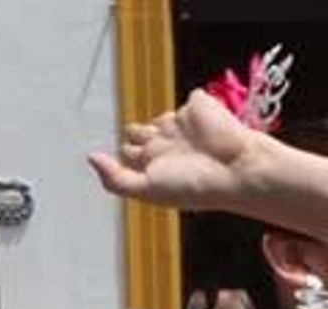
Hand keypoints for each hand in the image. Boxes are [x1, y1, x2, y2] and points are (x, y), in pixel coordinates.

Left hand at [87, 89, 262, 211]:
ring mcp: (184, 125)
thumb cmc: (199, 186)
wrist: (236, 169)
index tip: (123, 154)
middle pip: (140, 132)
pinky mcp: (200, 108)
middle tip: (141, 139)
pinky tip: (199, 118)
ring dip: (161, 120)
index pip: (131, 152)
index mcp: (157, 164)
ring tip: (171, 134)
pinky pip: (191, 100)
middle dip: (136, 134)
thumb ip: (116, 178)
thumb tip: (91, 158)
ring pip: (162, 116)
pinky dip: (194, 104)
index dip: (126, 152)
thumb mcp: (148, 189)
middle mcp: (169, 144)